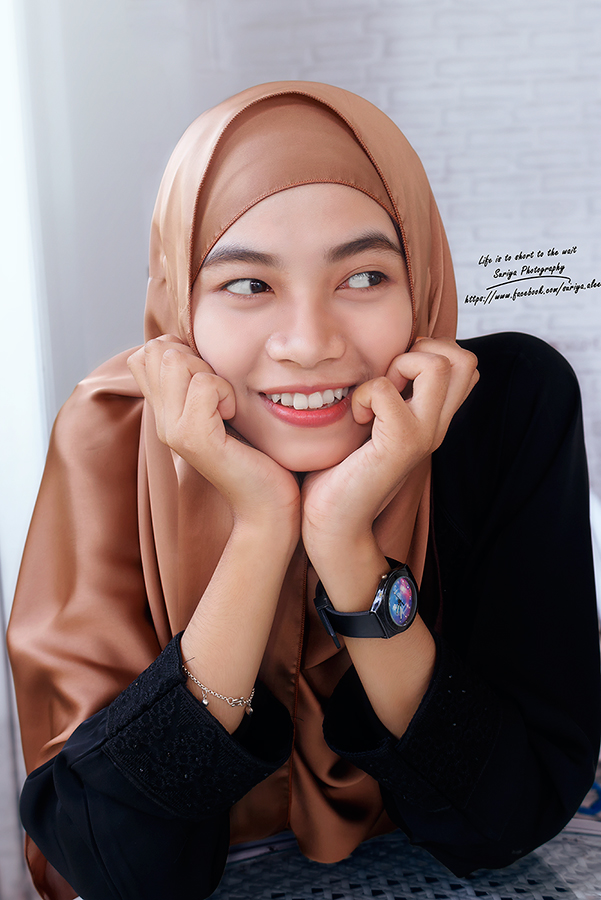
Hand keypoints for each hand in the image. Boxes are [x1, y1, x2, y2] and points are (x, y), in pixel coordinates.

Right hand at [128, 336, 300, 528]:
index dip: (181, 350)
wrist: (267, 506)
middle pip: (156, 349)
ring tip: (227, 407)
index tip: (210, 379)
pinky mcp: (193, 438)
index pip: (145, 353)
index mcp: (165, 411)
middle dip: (196, 358)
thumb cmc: (256, 455)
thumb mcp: (224, 409)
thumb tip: (195, 345)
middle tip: (220, 394)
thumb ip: (204, 382)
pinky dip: (226, 393)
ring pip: (176, 361)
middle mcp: (161, 420)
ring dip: (212, 375)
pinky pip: (203, 385)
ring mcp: (172, 430)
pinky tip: (234, 417)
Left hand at [301, 337, 477, 562]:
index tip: (395, 375)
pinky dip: (364, 394)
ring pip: (439, 365)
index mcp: (433, 418)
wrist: (334, 522)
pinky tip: (357, 418)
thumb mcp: (373, 423)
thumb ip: (389, 396)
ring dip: (398, 367)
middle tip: (390, 380)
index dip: (431, 352)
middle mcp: (437, 425)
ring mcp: (424, 434)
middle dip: (422, 351)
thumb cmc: (342, 471)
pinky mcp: (401, 443)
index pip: (464, 365)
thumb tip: (383, 358)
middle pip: (464, 360)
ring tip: (376, 396)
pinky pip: (386, 390)